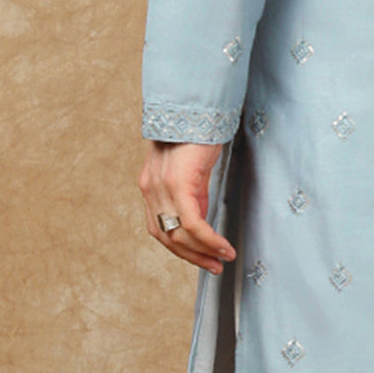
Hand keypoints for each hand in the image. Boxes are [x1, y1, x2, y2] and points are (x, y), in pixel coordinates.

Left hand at [138, 140, 235, 272]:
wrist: (195, 105)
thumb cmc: (196, 131)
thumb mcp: (192, 168)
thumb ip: (192, 194)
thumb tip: (201, 219)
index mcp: (150, 186)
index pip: (160, 229)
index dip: (181, 249)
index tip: (202, 258)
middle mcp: (150, 190)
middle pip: (167, 237)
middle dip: (192, 256)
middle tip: (214, 267)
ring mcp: (161, 188)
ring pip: (179, 235)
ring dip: (202, 252)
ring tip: (222, 259)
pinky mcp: (178, 184)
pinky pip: (193, 223)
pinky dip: (209, 239)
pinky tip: (223, 246)